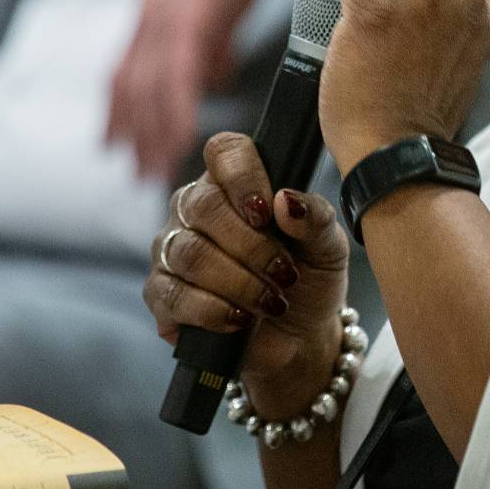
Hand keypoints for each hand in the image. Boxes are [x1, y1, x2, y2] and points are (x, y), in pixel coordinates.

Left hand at [107, 0, 299, 177]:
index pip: (125, 72)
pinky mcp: (187, 17)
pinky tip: (181, 138)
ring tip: (156, 170)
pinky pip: (176, 78)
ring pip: (149, 90)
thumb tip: (215, 76)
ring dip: (151, 134)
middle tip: (136, 174)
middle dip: (131, 133)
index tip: (113, 144)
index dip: (117, 110)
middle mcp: (149, 19)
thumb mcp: (218, 2)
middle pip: (130, 88)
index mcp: (153, 13)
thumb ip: (213, 41)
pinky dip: (176, 112)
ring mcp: (164, 19)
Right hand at [142, 133, 349, 409]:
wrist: (299, 337)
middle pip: (202, 205)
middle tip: (284, 273)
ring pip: (188, 253)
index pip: (224, 151)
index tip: (267, 213)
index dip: (243, 177)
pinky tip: (239, 319)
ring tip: (270, 302)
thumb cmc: (310, 280)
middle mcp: (196, 210)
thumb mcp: (328, 248)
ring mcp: (172, 250)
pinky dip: (211, 310)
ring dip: (237, 282)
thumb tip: (286, 200)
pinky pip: (172, 294)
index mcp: (236, 184)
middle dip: (250, 245)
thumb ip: (316, 219)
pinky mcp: (161, 294)